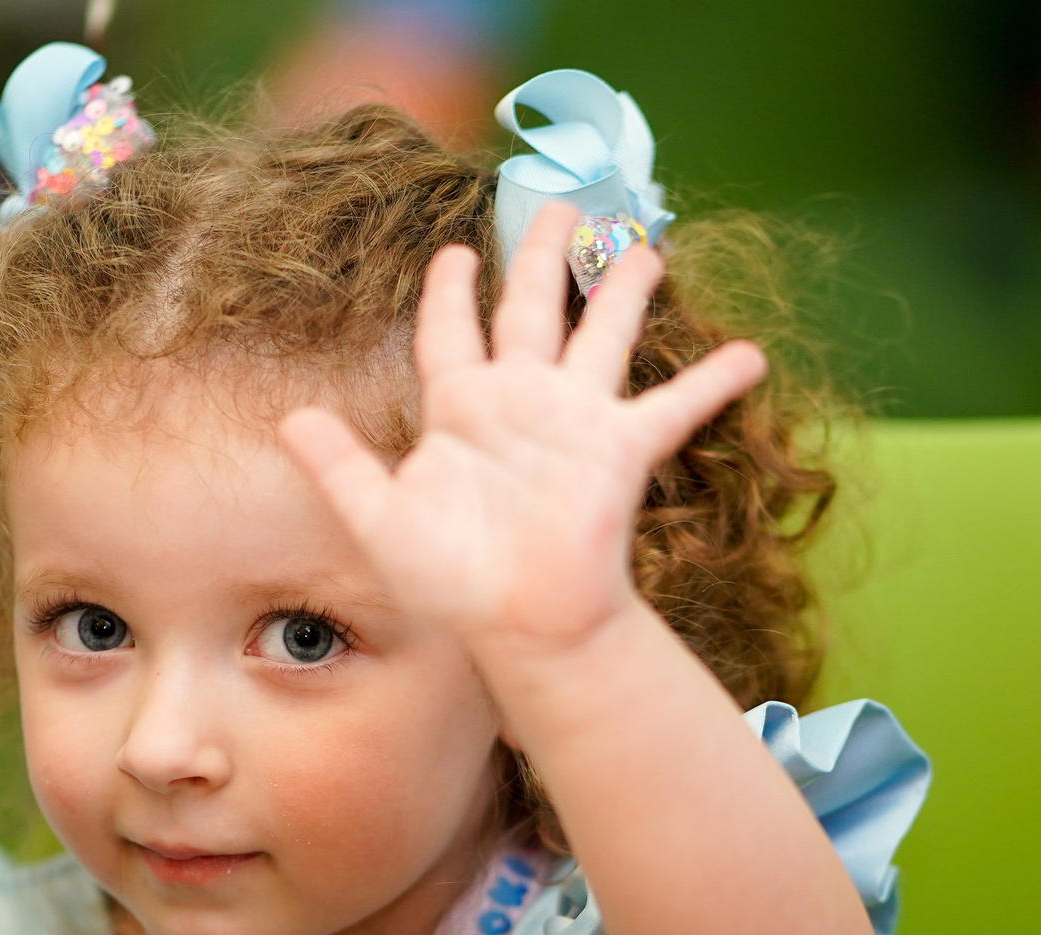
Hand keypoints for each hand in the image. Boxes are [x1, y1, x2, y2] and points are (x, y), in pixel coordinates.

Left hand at [279, 200, 767, 657]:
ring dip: (623, 291)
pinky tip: (750, 354)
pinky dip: (714, 381)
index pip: (451, 333)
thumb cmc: (452, 581)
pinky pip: (674, 405)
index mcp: (461, 410)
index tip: (453, 252)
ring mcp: (575, 421)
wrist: (522, 621)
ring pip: (602, 334)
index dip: (450, 292)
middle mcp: (521, 403)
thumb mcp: (379, 521)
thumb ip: (340, 467)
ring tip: (646, 247)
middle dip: (543, 257)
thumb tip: (290, 421)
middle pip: (531, 309)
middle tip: (557, 206)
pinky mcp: (620, 449)